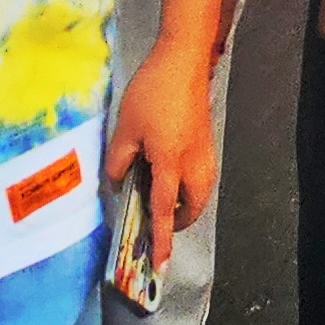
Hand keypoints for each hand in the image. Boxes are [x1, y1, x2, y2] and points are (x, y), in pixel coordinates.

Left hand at [107, 38, 218, 272]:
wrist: (184, 58)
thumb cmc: (152, 92)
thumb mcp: (125, 127)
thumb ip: (119, 160)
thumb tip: (117, 182)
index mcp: (171, 163)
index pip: (166, 211)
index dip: (161, 239)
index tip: (160, 265)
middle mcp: (193, 163)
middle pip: (193, 206)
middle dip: (178, 221)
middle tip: (156, 220)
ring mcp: (204, 151)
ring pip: (201, 191)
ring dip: (186, 203)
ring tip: (162, 197)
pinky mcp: (206, 138)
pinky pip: (202, 175)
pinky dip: (190, 185)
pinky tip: (171, 171)